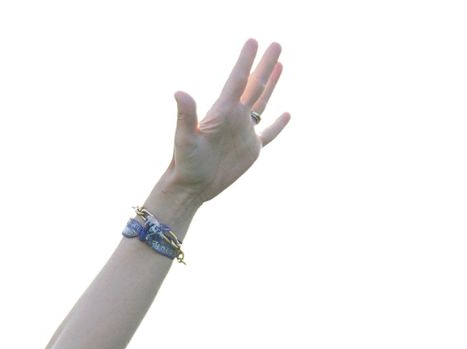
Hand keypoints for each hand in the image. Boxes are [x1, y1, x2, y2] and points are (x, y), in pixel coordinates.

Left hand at [161, 40, 289, 205]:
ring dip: (271, 84)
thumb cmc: (185, 163)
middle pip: (255, 85)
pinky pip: (269, 134)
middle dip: (265, 65)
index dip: (246, 60)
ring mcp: (244, 132)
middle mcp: (235, 118)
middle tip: (276, 44)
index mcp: (223, 111)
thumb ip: (186, 115)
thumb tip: (179, 92)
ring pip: (262, 103)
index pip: (238, 80)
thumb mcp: (185, 138)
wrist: (191, 188)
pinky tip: (287, 114)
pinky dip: (279, 125)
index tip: (253, 41)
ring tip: (280, 64)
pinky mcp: (251, 149)